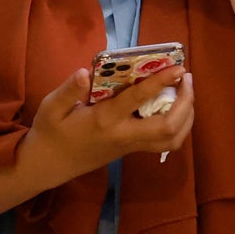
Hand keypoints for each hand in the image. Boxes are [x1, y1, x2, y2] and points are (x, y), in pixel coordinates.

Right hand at [25, 66, 194, 183]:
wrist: (48, 166)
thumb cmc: (50, 132)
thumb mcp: (51, 107)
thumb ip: (68, 90)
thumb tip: (84, 72)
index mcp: (104, 120)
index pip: (138, 99)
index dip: (161, 81)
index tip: (178, 67)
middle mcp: (123, 135)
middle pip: (167, 126)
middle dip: (185, 102)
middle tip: (186, 77)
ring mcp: (130, 146)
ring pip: (171, 139)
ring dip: (186, 115)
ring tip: (186, 91)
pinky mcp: (131, 151)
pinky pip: (165, 142)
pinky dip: (179, 125)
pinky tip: (176, 107)